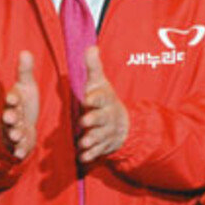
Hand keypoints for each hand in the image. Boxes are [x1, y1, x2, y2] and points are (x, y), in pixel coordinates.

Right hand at [2, 51, 38, 159]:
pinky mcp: (18, 145)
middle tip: (12, 118)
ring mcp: (12, 131)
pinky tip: (21, 154)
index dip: (12, 99)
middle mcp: (10, 117)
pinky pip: (17, 148)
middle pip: (8, 117)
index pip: (11, 99)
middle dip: (10, 117)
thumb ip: (24, 71)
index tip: (12, 98)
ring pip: (12, 133)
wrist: (24, 125)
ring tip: (17, 136)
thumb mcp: (26, 87)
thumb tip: (25, 51)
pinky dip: (18, 151)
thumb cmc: (24, 103)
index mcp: (13, 102)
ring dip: (14, 134)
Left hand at [78, 46, 128, 162]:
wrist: (122, 125)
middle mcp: (106, 116)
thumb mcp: (99, 83)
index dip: (95, 99)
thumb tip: (90, 47)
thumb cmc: (104, 100)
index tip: (87, 99)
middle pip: (101, 118)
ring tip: (83, 142)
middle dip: (93, 120)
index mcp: (104, 100)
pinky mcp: (102, 146)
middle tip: (84, 122)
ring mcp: (105, 132)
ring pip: (99, 136)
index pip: (101, 98)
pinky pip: (97, 151)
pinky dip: (91, 155)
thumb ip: (93, 68)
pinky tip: (83, 157)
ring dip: (91, 140)